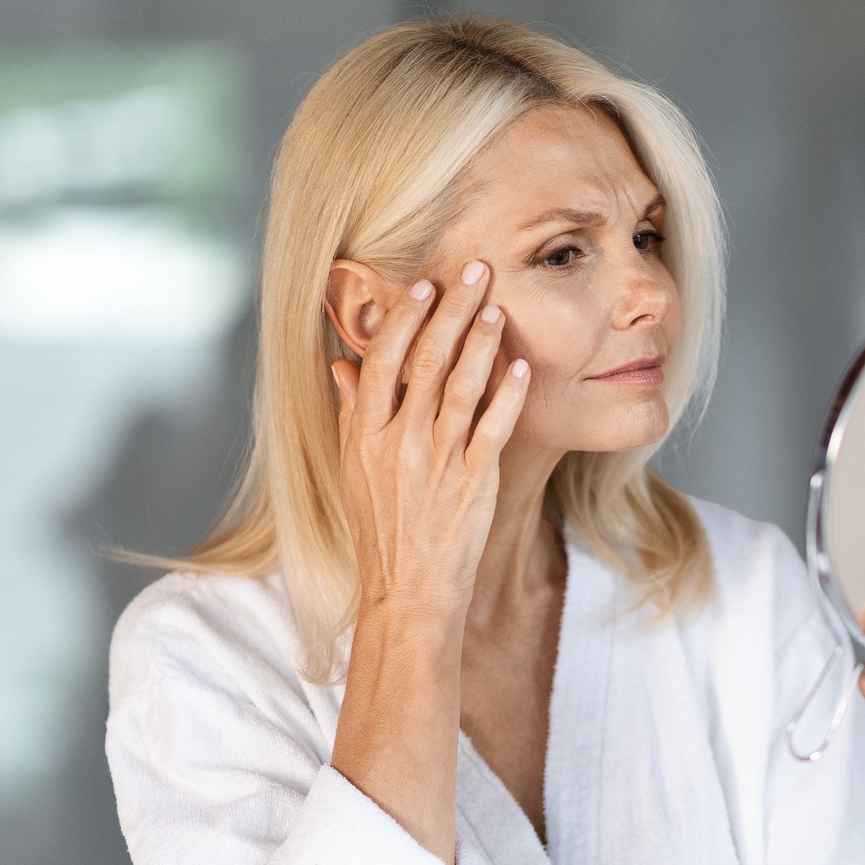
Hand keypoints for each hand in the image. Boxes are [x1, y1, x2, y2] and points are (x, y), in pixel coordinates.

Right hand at [330, 260, 531, 624]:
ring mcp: (438, 462)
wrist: (408, 594)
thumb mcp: (353, 474)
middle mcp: (399, 443)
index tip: (425, 286)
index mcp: (365, 437)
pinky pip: (494, 428)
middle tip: (474, 271)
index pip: (382, 361)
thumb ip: (351, 415)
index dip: (406, 318)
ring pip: (461, 386)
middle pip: (426, 360)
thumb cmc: (381, 534)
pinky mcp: (474, 483)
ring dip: (483, 341)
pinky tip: (522, 366)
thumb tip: (341, 366)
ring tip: (498, 305)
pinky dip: (508, 394)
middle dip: (452, 310)